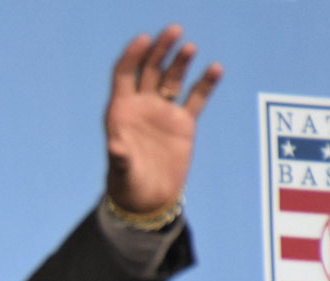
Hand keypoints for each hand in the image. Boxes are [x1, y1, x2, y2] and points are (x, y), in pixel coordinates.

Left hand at [104, 24, 222, 212]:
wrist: (148, 200)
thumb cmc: (127, 185)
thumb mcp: (121, 171)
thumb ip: (119, 156)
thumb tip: (115, 146)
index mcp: (121, 111)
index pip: (125, 73)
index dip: (133, 55)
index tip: (145, 39)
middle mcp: (142, 106)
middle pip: (151, 69)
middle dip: (160, 49)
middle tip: (174, 31)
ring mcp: (163, 112)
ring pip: (173, 79)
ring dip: (181, 62)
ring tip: (190, 48)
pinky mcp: (183, 123)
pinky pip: (196, 98)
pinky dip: (205, 84)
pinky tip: (215, 69)